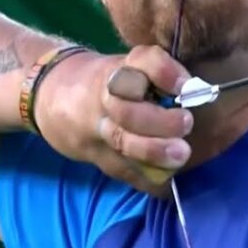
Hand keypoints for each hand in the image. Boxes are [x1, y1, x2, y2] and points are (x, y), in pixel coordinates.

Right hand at [33, 45, 194, 193]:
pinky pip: (120, 170)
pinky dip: (144, 179)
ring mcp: (96, 127)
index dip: (164, 72)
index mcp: (118, 69)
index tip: (185, 86)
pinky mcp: (94, 154)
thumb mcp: (128, 66)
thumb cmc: (108, 80)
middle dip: (159, 121)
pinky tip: (164, 186)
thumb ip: (159, 77)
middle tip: (186, 123)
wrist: (49, 94)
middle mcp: (105, 97)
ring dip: (153, 150)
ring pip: (121, 140)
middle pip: (128, 108)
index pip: (141, 62)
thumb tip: (198, 91)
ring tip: (179, 154)